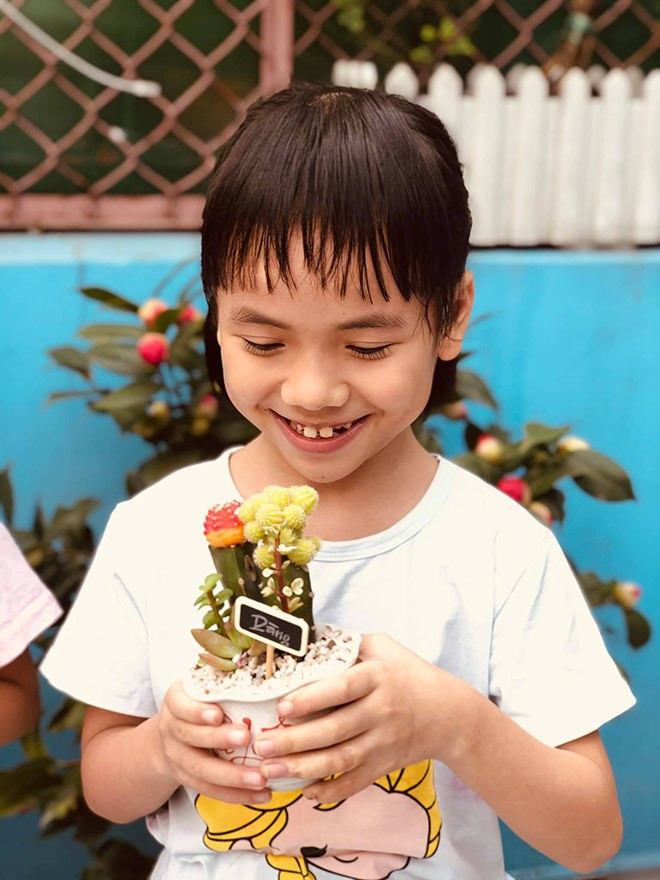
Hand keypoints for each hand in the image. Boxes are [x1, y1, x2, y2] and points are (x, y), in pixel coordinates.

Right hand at [158, 680, 270, 803]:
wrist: (171, 733)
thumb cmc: (200, 701)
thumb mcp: (203, 684)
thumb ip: (224, 679)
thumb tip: (267, 668)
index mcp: (175, 701)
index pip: (180, 705)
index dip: (197, 711)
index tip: (218, 713)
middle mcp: (171, 729)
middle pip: (190, 737)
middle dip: (218, 739)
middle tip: (247, 738)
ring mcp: (176, 757)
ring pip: (200, 770)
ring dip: (232, 777)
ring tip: (261, 778)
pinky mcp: (187, 779)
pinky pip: (210, 791)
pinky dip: (236, 795)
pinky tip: (261, 794)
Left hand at [252, 633, 468, 802]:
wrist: (449, 714)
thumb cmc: (408, 673)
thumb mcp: (383, 647)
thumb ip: (347, 643)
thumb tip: (305, 639)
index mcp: (377, 677)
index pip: (342, 689)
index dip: (311, 699)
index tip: (282, 706)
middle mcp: (381, 711)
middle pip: (335, 730)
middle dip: (295, 741)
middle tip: (262, 745)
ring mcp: (383, 742)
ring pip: (340, 759)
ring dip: (303, 768)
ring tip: (270, 770)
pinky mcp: (385, 765)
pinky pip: (355, 782)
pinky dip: (331, 791)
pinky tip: (305, 792)